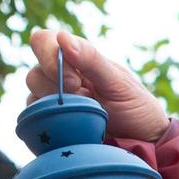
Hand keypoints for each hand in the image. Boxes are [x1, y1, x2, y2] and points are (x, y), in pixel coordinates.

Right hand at [24, 29, 168, 143]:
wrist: (144, 141)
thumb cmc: (136, 107)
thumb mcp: (118, 83)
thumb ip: (91, 60)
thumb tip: (62, 37)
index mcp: (75, 58)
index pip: (42, 41)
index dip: (49, 57)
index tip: (75, 80)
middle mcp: (59, 77)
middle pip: (34, 75)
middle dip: (55, 89)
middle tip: (83, 101)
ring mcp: (55, 102)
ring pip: (33, 100)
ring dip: (56, 109)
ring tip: (84, 117)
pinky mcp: (53, 125)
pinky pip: (36, 122)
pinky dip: (50, 125)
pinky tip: (73, 128)